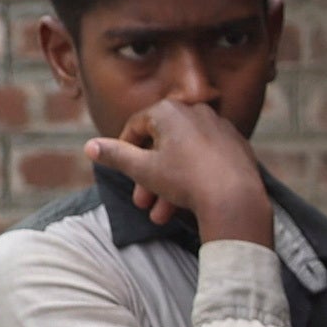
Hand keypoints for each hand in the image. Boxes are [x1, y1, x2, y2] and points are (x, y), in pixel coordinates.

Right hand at [88, 96, 274, 248]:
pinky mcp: (236, 144)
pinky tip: (187, 203)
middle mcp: (195, 110)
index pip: (136, 126)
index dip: (125, 150)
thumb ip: (115, 155)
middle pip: (162, 145)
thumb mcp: (143, 169)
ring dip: (168, 186)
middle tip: (142, 202)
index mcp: (169, 110)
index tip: (123, 171)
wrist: (235, 197)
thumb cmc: (186, 180)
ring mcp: (219, 126)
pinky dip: (194, 178)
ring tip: (161, 215)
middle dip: (148, 178)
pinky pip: (207, 159)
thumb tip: (89, 146)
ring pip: (184, 156)